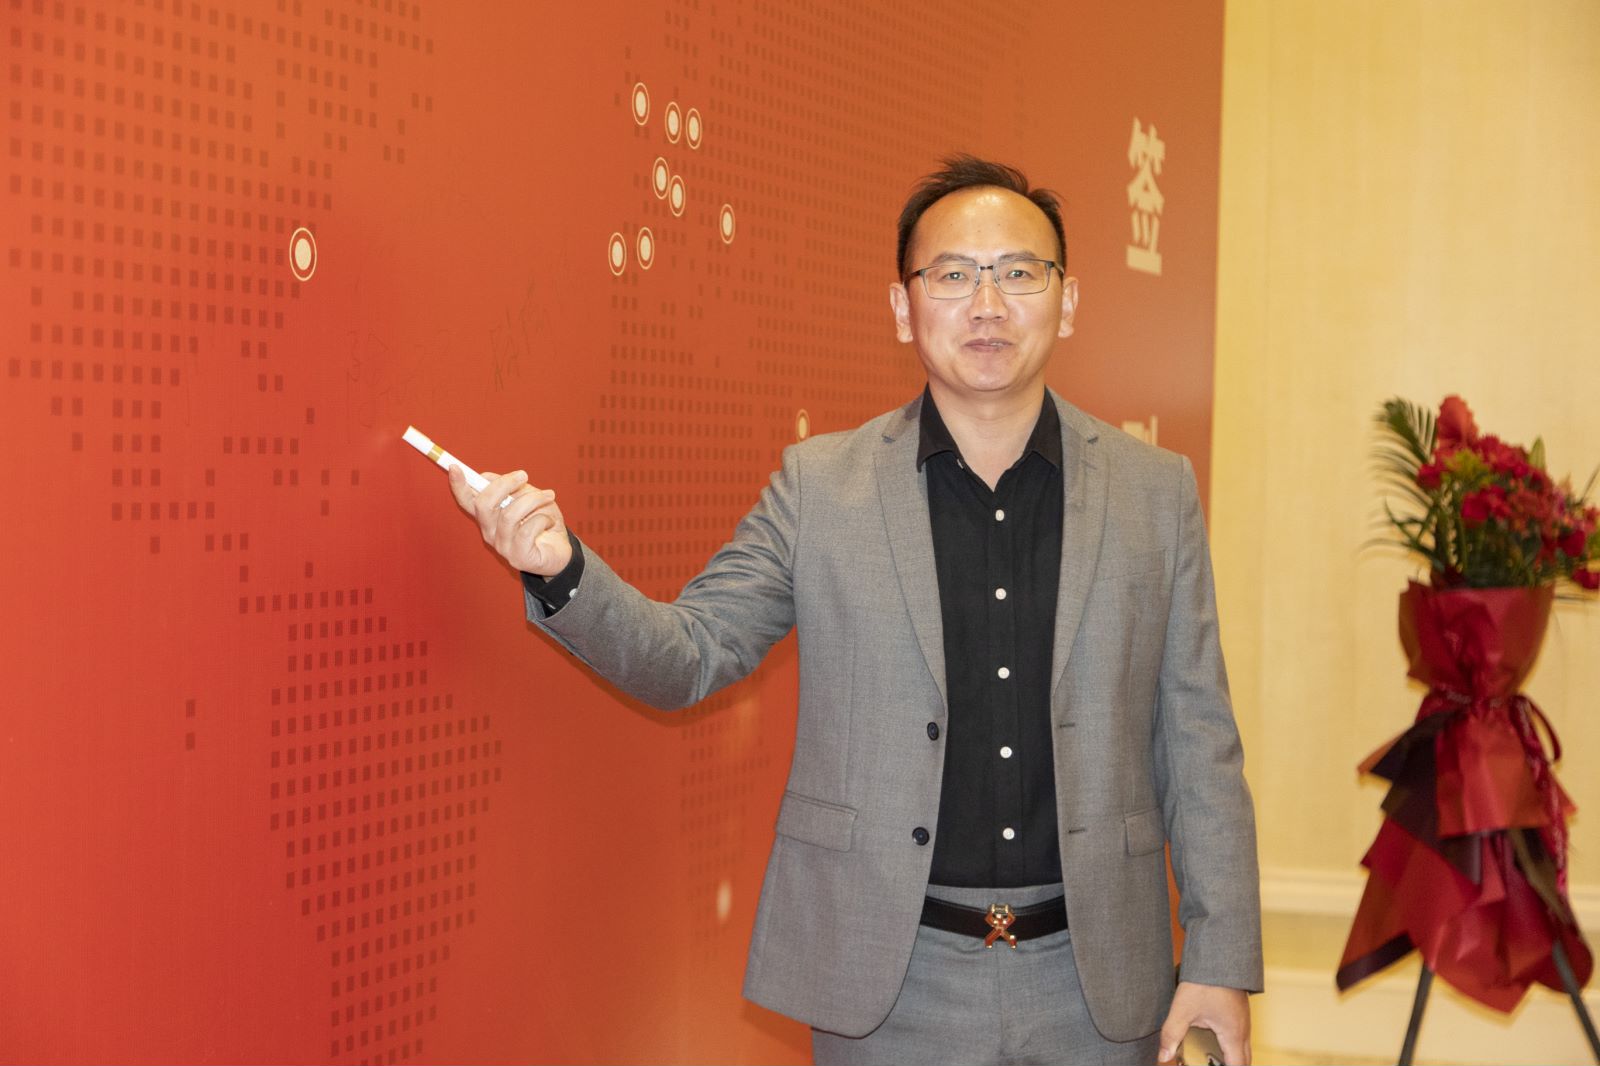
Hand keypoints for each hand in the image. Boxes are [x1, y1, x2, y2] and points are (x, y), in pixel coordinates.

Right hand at [448, 465, 572, 576]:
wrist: (562, 549)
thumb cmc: (543, 522)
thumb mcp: (528, 497)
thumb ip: (509, 488)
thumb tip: (485, 476)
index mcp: (489, 517)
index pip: (467, 501)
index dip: (458, 485)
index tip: (454, 467)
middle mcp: (490, 532)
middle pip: (484, 505)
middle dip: (504, 484)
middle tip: (523, 475)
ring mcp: (502, 547)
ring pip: (510, 515)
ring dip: (533, 499)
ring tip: (548, 496)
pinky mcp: (518, 557)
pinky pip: (527, 530)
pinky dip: (543, 519)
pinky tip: (550, 521)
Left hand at [1157, 981, 1249, 1064]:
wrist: (1219, 953)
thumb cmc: (1205, 980)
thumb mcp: (1183, 1008)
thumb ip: (1172, 1034)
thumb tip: (1163, 1056)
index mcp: (1233, 1035)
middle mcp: (1242, 1030)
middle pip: (1243, 1060)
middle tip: (1206, 1063)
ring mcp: (1242, 1020)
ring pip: (1241, 1048)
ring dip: (1227, 1056)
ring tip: (1205, 1057)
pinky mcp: (1237, 1011)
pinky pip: (1237, 1035)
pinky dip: (1226, 1044)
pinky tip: (1207, 1037)